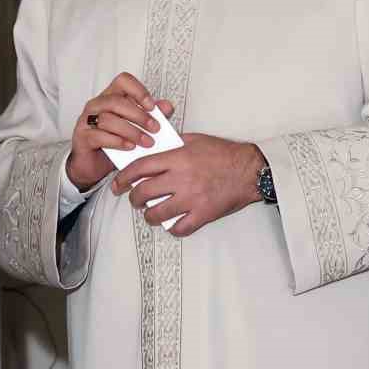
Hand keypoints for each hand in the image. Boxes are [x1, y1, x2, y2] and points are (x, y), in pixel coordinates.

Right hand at [65, 72, 176, 191]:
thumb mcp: (135, 128)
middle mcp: (97, 104)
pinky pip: (99, 136)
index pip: (123, 81)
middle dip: (139, 115)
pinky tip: (129, 147)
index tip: (152, 106)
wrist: (92, 164)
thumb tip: (167, 106)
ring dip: (131, 131)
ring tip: (146, 142)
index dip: (139, 91)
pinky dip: (117, 141)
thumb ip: (151, 115)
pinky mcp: (82, 137)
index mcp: (110, 96)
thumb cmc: (112, 143)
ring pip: (108, 118)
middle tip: (155, 129)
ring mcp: (86, 120)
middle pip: (117, 101)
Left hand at [113, 134, 265, 237]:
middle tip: (135, 199)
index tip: (119, 183)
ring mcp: (192, 198)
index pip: (140, 168)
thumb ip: (172, 145)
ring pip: (157, 214)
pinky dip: (173, 228)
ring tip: (150, 213)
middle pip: (144, 193)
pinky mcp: (203, 214)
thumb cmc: (224, 154)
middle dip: (134, 199)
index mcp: (178, 158)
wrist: (250, 170)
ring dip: (149, 216)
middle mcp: (181, 179)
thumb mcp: (195, 140)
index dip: (124, 177)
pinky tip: (173, 223)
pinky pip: (180, 228)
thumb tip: (152, 150)